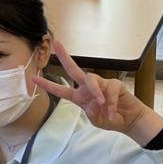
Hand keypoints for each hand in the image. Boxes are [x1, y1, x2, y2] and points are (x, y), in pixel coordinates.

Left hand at [33, 40, 162, 143]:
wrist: (129, 121)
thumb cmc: (110, 119)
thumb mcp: (96, 120)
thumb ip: (91, 112)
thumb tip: (94, 102)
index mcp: (79, 96)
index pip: (61, 89)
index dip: (47, 85)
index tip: (33, 78)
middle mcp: (88, 87)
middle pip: (74, 69)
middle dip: (64, 56)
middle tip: (56, 43)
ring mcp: (102, 84)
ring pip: (91, 80)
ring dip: (95, 93)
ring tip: (102, 105)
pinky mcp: (115, 84)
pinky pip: (109, 91)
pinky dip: (110, 103)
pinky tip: (112, 112)